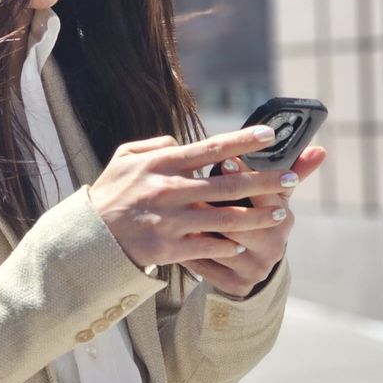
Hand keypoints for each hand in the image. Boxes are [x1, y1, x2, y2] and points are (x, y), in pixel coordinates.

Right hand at [88, 126, 309, 272]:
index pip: (211, 148)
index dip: (243, 141)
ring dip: (258, 216)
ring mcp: (171, 221)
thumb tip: (181, 144)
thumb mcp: (124, 158)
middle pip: (228, 184)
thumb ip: (155, 146)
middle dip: (265, 181)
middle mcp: (169, 190)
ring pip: (226, 218)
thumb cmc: (110, 194)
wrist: (89, 237)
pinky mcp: (169, 248)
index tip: (270, 135)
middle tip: (293, 178)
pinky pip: (208, 246)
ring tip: (281, 213)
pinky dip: (228, 245)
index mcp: (161, 164)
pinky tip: (244, 243)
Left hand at [182, 145, 327, 296]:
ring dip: (195, 228)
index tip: (224, 159)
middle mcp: (273, 247)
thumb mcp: (275, 197)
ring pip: (218, 246)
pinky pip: (204, 265)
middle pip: (239, 224)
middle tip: (190, 186)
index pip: (266, 198)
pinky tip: (170, 235)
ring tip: (175, 210)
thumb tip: (320, 149)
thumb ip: (293, 172)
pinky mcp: (233, 285)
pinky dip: (186, 250)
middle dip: (214, 205)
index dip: (245, 178)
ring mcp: (253, 269)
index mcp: (285, 221)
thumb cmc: (259, 218)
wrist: (253, 265)